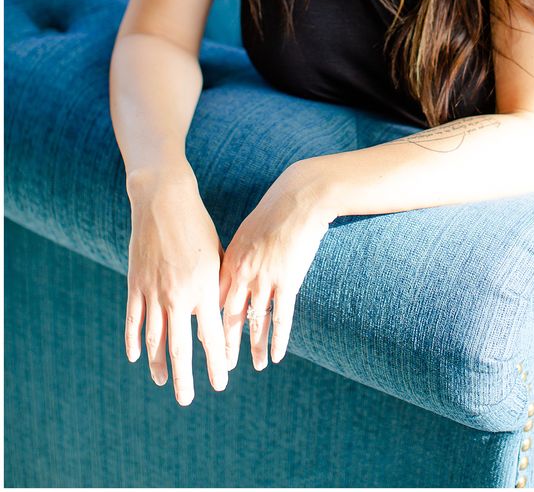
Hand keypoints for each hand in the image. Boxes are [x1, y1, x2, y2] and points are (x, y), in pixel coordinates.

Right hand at [125, 161, 227, 405]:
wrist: (164, 201)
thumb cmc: (197, 226)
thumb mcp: (217, 255)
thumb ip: (219, 286)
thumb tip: (223, 315)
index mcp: (204, 288)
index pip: (211, 337)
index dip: (216, 362)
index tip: (220, 382)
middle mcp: (179, 295)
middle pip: (180, 348)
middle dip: (186, 377)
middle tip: (188, 400)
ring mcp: (154, 291)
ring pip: (154, 339)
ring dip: (158, 365)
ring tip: (163, 382)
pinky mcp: (135, 284)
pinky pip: (133, 320)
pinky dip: (134, 341)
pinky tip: (136, 357)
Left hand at [220, 164, 330, 371]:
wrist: (299, 197)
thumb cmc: (274, 211)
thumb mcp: (247, 233)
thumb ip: (238, 256)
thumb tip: (233, 272)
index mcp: (230, 260)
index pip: (213, 300)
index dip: (208, 323)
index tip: (204, 341)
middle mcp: (242, 273)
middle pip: (229, 317)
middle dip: (225, 345)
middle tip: (223, 366)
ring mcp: (264, 279)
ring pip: (255, 322)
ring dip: (254, 347)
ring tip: (255, 366)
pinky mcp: (287, 281)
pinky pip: (280, 318)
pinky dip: (277, 339)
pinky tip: (276, 355)